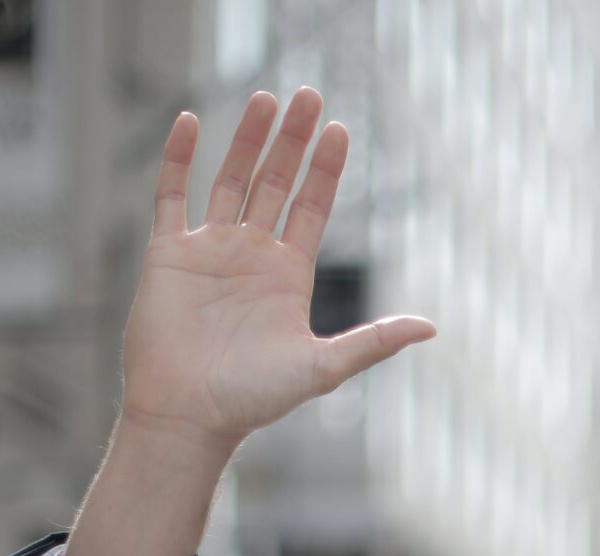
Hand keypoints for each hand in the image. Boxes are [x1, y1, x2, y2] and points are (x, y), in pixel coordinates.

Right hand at [120, 89, 435, 454]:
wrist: (189, 415)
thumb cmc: (254, 399)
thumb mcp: (324, 367)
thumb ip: (374, 342)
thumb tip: (431, 327)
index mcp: (288, 276)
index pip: (312, 207)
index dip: (326, 169)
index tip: (339, 129)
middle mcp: (251, 256)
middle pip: (276, 183)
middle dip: (293, 140)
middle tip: (309, 94)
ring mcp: (209, 251)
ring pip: (230, 180)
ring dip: (247, 140)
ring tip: (266, 98)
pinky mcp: (167, 254)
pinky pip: (171, 196)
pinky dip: (179, 160)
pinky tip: (190, 122)